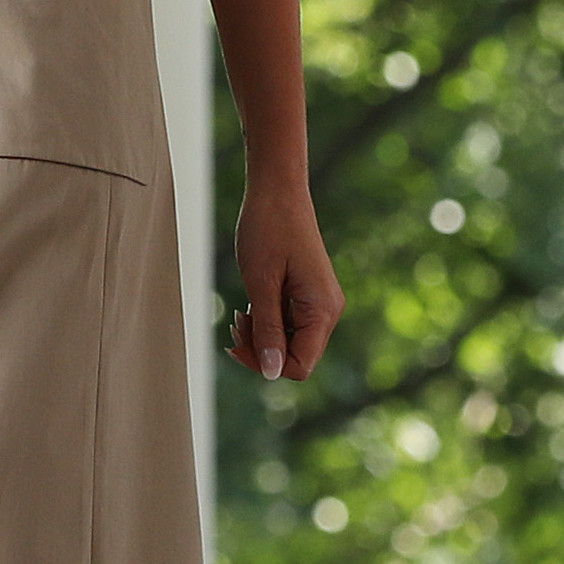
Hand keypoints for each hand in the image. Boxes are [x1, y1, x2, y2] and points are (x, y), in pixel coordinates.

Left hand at [226, 180, 341, 382]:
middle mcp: (328, 311)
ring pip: (289, 342)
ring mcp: (319, 303)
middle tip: (236, 325)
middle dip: (261, 349)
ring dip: (262, 336)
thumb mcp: (261, 284)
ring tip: (241, 312)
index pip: (300, 366)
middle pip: (295, 357)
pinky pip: (289, 324)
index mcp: (322, 311)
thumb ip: (268, 330)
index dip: (266, 365)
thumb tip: (271, 372)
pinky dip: (267, 321)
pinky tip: (252, 304)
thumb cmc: (268, 229)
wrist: (278, 190)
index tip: (238, 344)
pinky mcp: (308, 295)